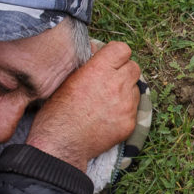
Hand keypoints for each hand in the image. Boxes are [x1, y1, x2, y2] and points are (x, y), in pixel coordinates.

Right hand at [27, 41, 141, 170]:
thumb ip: (88, 65)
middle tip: (111, 81)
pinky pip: (134, 109)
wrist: (61, 143)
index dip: (117, 55)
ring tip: (107, 101)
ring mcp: (126, 104)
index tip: (111, 61)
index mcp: (99, 70)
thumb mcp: (67, 80)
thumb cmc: (57, 112)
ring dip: (126, 91)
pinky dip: (125, 110)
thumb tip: (97, 52)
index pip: (123, 49)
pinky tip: (108, 116)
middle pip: (134, 67)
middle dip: (124, 72)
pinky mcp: (130, 122)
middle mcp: (116, 84)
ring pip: (136, 88)